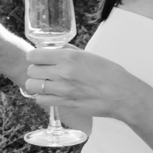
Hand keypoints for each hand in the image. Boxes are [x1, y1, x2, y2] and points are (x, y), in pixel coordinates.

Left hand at [23, 46, 138, 122]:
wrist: (121, 94)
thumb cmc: (109, 73)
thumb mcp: (90, 56)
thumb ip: (69, 52)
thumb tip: (55, 49)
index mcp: (69, 57)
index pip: (35, 55)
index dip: (34, 57)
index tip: (37, 58)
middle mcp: (63, 72)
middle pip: (31, 71)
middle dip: (35, 70)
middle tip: (43, 72)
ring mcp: (62, 90)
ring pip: (32, 86)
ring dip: (36, 84)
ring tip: (45, 84)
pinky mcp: (64, 103)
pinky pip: (41, 100)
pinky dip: (42, 97)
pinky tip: (50, 94)